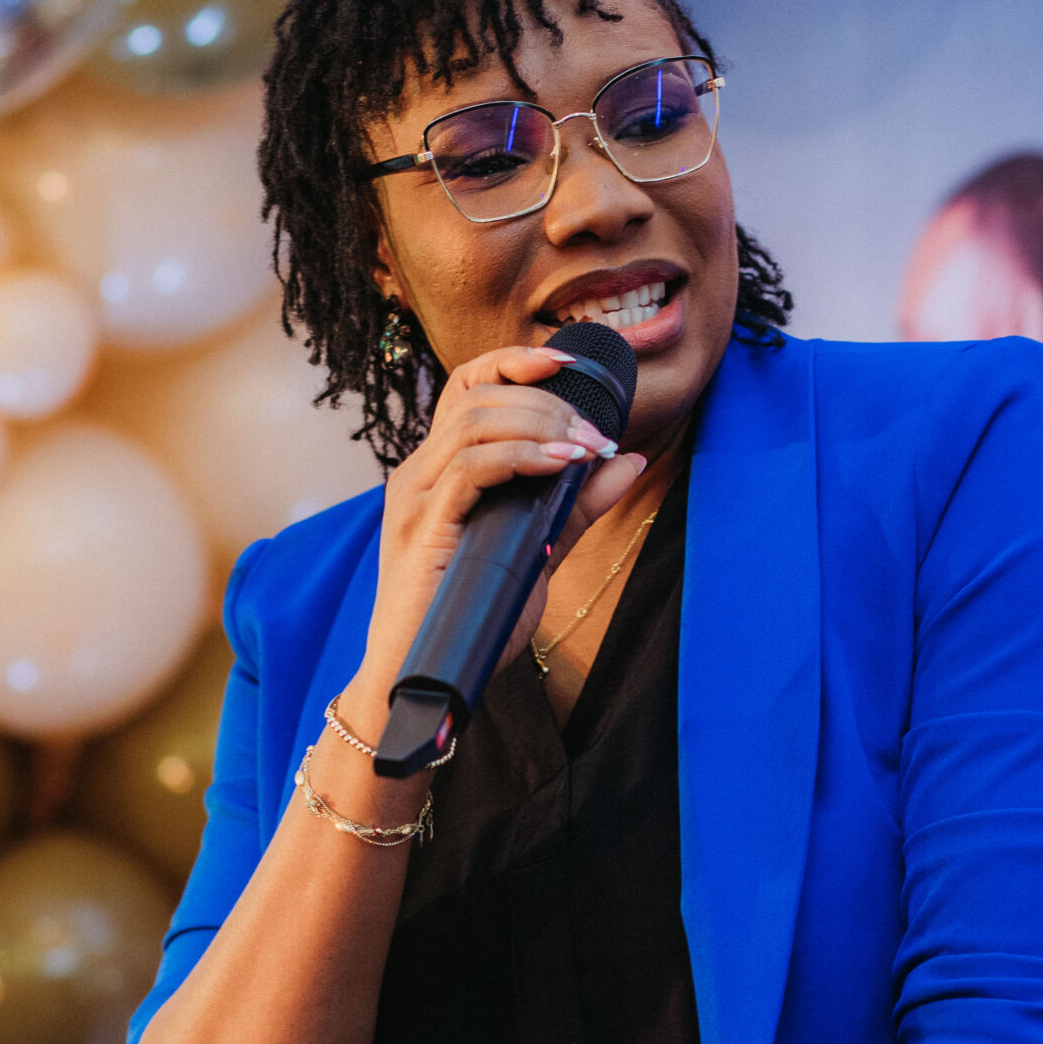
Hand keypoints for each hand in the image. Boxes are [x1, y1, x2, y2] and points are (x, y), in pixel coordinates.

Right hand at [350, 345, 646, 726]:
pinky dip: (524, 457)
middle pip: (477, 396)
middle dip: (547, 402)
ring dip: (541, 425)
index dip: (514, 362)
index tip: (568, 362)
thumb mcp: (536, 552)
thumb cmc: (471, 621)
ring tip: (586, 449)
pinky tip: (561, 466)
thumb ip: (576, 506)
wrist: (422, 681)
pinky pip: (472, 466)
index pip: (467, 388)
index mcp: (438, 472)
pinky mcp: (422, 525)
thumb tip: (627, 461)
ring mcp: (415, 497)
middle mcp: (418, 474)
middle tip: (597, 436)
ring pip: (474, 420)